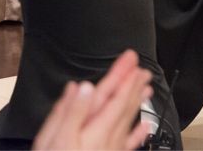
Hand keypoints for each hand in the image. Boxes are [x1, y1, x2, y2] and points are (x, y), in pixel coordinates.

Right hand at [33, 49, 151, 150]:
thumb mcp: (55, 138)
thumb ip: (71, 112)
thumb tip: (82, 88)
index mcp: (94, 130)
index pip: (113, 97)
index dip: (123, 77)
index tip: (132, 60)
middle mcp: (108, 139)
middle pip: (124, 108)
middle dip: (133, 87)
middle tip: (143, 69)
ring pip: (129, 122)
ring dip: (137, 104)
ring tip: (147, 90)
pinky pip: (128, 144)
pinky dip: (138, 134)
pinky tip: (145, 127)